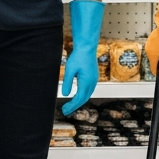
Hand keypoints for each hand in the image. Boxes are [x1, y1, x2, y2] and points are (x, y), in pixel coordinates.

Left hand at [62, 0, 104, 115]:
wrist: (87, 48)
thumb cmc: (78, 57)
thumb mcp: (70, 69)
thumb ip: (68, 82)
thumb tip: (65, 95)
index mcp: (87, 82)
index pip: (79, 98)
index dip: (72, 106)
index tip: (64, 110)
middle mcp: (92, 83)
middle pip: (84, 99)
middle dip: (74, 106)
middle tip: (65, 111)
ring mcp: (94, 80)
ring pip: (87, 95)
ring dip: (78, 101)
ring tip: (69, 106)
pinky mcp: (93, 78)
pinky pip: (88, 90)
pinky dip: (82, 96)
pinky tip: (77, 96)